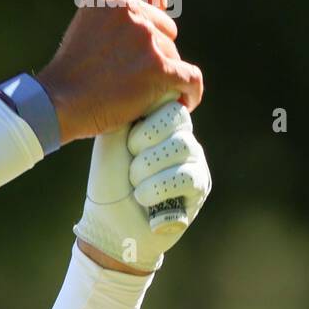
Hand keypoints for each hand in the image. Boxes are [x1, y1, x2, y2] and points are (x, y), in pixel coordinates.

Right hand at [37, 0, 203, 144]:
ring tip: (137, 92)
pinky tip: (182, 99)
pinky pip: (191, 78)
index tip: (157, 12)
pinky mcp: (160, 69)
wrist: (58, 104)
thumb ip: (112, 16)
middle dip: (155, 47)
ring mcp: (146, 39)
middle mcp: (129, 11)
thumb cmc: (69, 73)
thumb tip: (149, 19)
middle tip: (132, 69)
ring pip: (173, 55)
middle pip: (165, 26)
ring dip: (161, 74)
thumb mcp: (84, 27)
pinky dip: (189, 91)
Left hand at [72, 100, 211, 272]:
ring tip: (135, 187)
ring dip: (145, 171)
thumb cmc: (108, 180)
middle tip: (130, 168)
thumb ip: (131, 111)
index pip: (167, 102)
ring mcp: (194, 161)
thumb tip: (149, 84)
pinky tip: (145, 201)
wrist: (109, 224)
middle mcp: (182, 137)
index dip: (143, 125)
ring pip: (180, 147)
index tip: (127, 145)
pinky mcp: (200, 186)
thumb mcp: (113, 139)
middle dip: (143, 146)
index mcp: (160, 124)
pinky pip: (186, 177)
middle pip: (177, 120)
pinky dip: (156, 190)